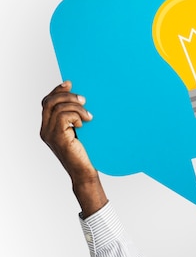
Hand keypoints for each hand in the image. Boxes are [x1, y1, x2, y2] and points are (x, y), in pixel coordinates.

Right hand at [40, 81, 107, 215]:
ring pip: (57, 107)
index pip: (47, 102)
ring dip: (76, 107)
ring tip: (89, 116)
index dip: (57, 91)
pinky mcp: (58, 138)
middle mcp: (45, 130)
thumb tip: (82, 100)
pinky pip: (63, 116)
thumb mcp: (80, 132)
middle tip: (84, 100)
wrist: (86, 173)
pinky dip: (76, 115)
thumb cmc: (87, 153)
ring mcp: (49, 134)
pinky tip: (85, 123)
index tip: (70, 84)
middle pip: (49, 102)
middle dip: (67, 96)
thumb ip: (75, 118)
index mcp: (48, 127)